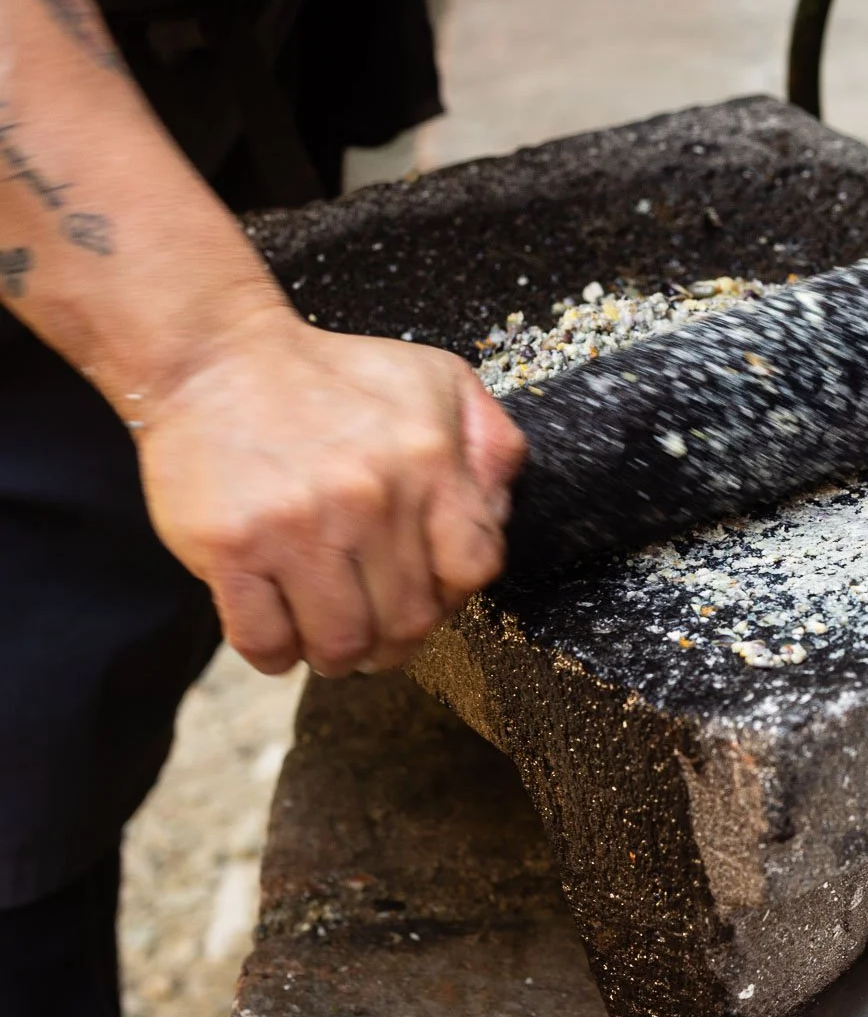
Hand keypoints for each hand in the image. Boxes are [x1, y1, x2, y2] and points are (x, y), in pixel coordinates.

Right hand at [135, 309, 526, 677]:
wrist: (216, 360)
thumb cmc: (332, 378)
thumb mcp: (438, 382)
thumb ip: (492, 443)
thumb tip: (501, 510)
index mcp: (429, 462)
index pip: (473, 568)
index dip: (453, 594)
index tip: (428, 593)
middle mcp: (372, 498)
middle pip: (408, 620)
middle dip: (396, 639)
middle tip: (376, 631)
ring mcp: (299, 526)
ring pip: (341, 643)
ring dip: (338, 656)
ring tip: (329, 638)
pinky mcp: (232, 548)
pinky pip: (264, 640)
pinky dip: (277, 654)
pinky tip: (281, 630)